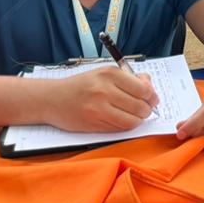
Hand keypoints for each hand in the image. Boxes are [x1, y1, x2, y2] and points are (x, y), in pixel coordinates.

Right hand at [44, 67, 158, 132]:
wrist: (51, 99)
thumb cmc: (81, 85)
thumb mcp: (104, 73)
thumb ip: (129, 78)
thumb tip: (149, 86)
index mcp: (110, 74)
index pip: (143, 89)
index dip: (152, 96)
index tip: (152, 98)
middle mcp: (104, 90)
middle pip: (140, 106)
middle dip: (147, 110)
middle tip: (145, 109)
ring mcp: (98, 108)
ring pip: (132, 120)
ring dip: (138, 120)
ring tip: (135, 115)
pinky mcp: (93, 123)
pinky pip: (119, 128)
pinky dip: (125, 126)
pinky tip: (122, 120)